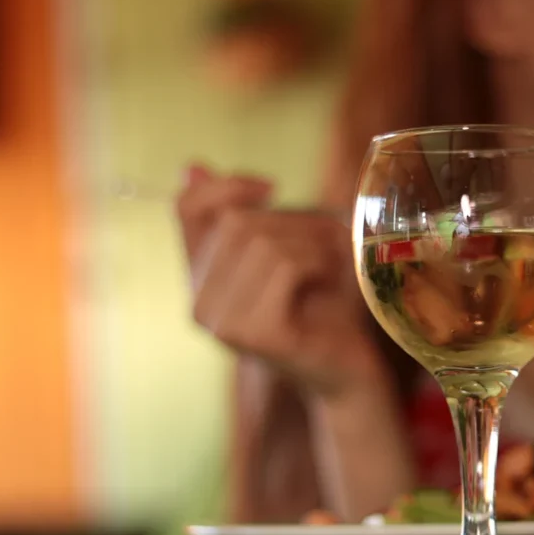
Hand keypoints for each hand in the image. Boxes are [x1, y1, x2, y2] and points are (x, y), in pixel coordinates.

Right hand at [176, 165, 388, 400]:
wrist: (347, 367)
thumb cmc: (319, 304)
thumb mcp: (281, 249)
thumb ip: (243, 214)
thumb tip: (191, 167)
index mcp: (198, 277)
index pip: (186, 208)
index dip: (227, 185)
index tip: (272, 188)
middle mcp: (197, 302)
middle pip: (234, 222)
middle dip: (290, 219)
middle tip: (328, 236)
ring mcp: (220, 321)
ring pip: (260, 241)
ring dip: (310, 240)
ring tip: (333, 257)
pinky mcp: (252, 333)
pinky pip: (283, 266)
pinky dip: (316, 260)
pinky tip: (330, 276)